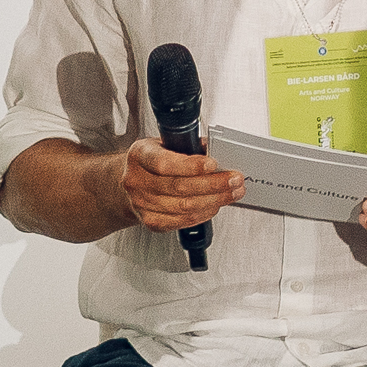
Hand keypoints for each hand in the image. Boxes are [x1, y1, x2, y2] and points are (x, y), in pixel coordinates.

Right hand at [114, 140, 243, 237]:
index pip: (164, 163)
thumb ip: (188, 146)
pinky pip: (182, 221)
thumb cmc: (151, 162)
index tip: (213, 164)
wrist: (131, 183)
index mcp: (139, 155)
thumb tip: (217, 150)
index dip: (190, 165)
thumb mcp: (164, 144)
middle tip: (234, 179)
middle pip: (179, 187)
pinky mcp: (151, 222)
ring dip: (214, 200)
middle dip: (213, 184)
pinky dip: (203, 214)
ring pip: (184, 206)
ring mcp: (142, 204)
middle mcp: (137, 181)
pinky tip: (215, 205)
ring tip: (232, 193)